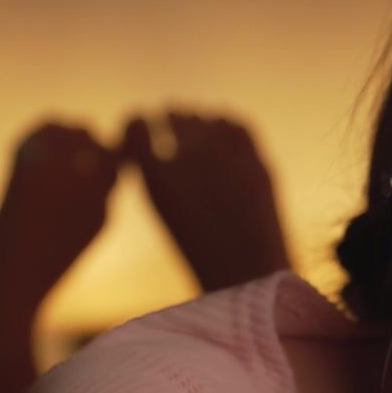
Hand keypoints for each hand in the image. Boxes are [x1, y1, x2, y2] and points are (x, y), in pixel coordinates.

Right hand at [120, 107, 291, 292]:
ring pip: (205, 117)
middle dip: (169, 118)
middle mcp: (188, 158)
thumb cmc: (199, 251)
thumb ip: (158, 170)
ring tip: (194, 125)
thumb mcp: (166, 209)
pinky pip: (235, 123)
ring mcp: (227, 156)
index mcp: (154, 176)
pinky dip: (224, 122)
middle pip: (173, 115)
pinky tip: (220, 127)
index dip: (137, 121)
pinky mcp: (255, 159)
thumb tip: (160, 136)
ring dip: (197, 120)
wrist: (247, 276)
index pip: (136, 123)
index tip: (140, 121)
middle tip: (169, 116)